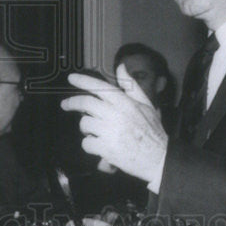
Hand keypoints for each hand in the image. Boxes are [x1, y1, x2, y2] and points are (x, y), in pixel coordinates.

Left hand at [61, 68, 168, 187]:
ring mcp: (110, 131)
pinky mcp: (106, 148)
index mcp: (125, 102)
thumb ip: (131, 85)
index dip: (83, 80)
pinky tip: (100, 146)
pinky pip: (86, 143)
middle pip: (85, 103)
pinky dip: (90, 145)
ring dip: (86, 128)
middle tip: (66, 104)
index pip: (99, 86)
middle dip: (72, 103)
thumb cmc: (152, 132)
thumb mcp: (146, 104)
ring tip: (97, 132)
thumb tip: (121, 67)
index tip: (71, 78)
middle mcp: (116, 114)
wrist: (159, 159)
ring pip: (85, 123)